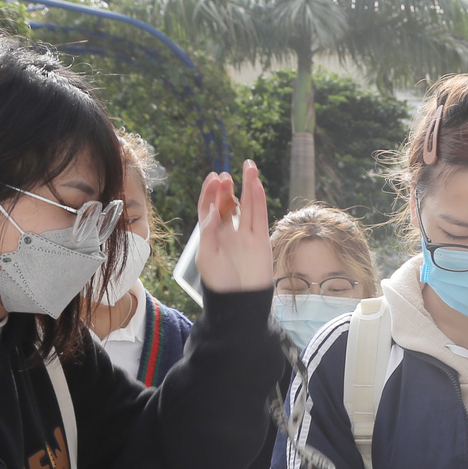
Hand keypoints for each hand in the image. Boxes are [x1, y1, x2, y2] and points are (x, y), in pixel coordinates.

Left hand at [193, 160, 273, 292]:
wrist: (239, 301)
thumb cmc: (219, 282)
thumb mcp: (206, 256)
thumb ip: (209, 231)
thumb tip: (213, 209)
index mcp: (211, 235)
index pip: (210, 207)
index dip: (211, 192)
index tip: (213, 178)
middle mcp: (229, 232)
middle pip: (229, 203)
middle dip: (227, 188)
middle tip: (226, 176)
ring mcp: (246, 234)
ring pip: (248, 205)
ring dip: (248, 186)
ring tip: (249, 167)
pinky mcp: (260, 239)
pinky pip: (260, 216)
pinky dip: (259, 200)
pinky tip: (257, 185)